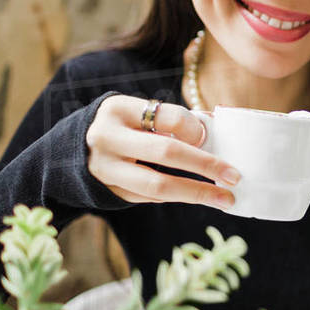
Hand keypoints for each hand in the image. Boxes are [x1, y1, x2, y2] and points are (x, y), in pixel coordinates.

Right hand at [85, 96, 239, 207]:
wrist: (76, 148)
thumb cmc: (124, 126)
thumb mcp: (140, 113)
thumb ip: (173, 120)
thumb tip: (218, 129)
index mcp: (119, 109)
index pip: (168, 117)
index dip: (195, 129)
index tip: (212, 139)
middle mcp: (107, 138)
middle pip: (165, 152)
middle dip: (204, 165)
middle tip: (234, 176)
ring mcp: (105, 169)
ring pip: (157, 185)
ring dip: (197, 193)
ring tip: (226, 199)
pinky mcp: (110, 191)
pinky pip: (151, 198)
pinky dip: (179, 197)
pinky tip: (200, 197)